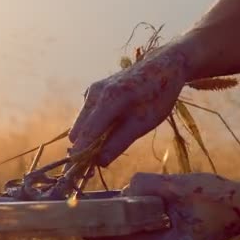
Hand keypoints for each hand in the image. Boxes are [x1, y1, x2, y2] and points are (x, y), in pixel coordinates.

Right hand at [69, 43, 190, 165]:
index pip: (87, 133)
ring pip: (80, 124)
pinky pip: (85, 116)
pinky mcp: (91, 92)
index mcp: (109, 99)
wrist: (162, 66)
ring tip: (108, 146)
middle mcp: (94, 94)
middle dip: (84, 148)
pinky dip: (93, 127)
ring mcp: (90, 91)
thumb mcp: (144, 122)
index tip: (77, 173)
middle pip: (79, 131)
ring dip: (89, 138)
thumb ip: (118, 142)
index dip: (81, 154)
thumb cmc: (158, 95)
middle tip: (97, 164)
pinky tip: (111, 127)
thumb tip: (98, 163)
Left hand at [85, 172, 239, 239]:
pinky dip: (136, 224)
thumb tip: (125, 189)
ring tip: (96, 210)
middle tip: (81, 214)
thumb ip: (147, 186)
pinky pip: (149, 236)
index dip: (99, 231)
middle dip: (108, 226)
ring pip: (138, 239)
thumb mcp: (179, 186)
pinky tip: (121, 211)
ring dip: (122, 224)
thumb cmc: (215, 196)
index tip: (76, 224)